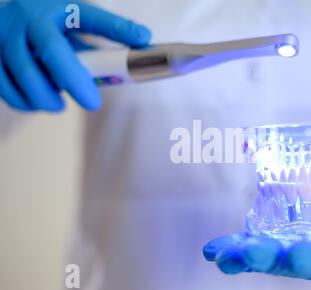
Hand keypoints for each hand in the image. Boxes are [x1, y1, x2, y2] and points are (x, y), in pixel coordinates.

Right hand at [0, 0, 150, 111]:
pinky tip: (36, 102)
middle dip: (75, 81)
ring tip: (58, 105)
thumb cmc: (49, 25)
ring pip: (25, 74)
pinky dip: (23, 101)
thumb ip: (103, 35)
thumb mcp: (75, 22)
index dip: (116, 27)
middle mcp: (29, 17)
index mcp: (58, 7)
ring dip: (46, 97)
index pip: (90, 16)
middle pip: (53, 50)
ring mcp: (4, 35)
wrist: (9, 19)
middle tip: (93, 104)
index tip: (142, 39)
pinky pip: (4, 87)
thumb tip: (142, 43)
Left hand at [203, 181, 310, 278]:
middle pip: (285, 262)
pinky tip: (215, 248)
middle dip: (264, 258)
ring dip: (239, 255)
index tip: (295, 254)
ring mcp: (291, 249)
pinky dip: (234, 246)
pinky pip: (254, 242)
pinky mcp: (278, 237)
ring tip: (218, 254)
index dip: (309, 259)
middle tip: (245, 253)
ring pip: (263, 255)